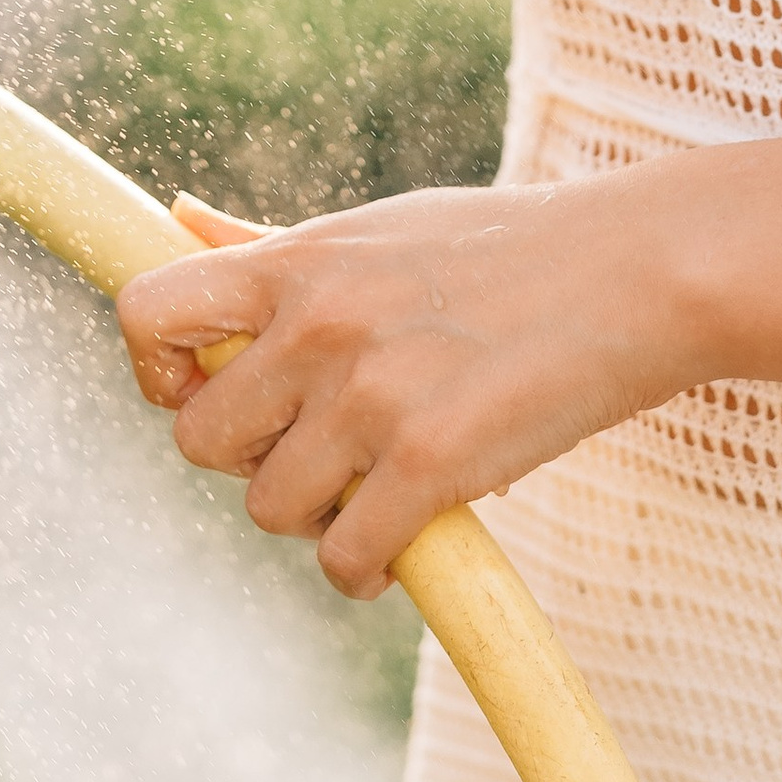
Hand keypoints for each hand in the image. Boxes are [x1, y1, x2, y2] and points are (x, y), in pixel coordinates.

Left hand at [114, 173, 692, 596]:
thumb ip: (272, 245)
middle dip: (249, 457)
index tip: (202, 389)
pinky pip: (344, 559)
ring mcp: (371, 398)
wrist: (635, 272)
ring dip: (315, 514)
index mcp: (299, 261)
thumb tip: (174, 215)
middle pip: (199, 439)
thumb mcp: (378, 227)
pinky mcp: (431, 467)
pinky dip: (365, 567)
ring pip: (269, 508)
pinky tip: (402, 539)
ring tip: (375, 485)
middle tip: (316, 446)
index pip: (147, 313)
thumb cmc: (506, 247)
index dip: (157, 370)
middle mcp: (319, 326)